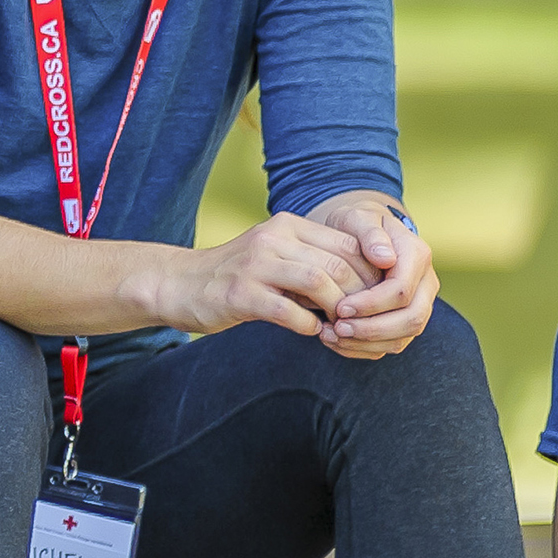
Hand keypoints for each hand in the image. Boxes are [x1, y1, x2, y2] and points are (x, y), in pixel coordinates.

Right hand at [140, 213, 378, 339]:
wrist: (179, 284)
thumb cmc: (237, 276)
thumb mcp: (277, 256)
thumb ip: (314, 261)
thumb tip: (367, 285)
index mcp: (288, 225)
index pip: (347, 243)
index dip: (370, 274)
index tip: (377, 298)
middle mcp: (273, 238)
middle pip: (338, 264)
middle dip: (360, 297)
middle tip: (364, 319)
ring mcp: (255, 265)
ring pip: (318, 282)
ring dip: (337, 310)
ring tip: (341, 327)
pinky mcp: (240, 294)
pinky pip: (289, 311)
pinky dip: (309, 325)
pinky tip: (313, 332)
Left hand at [312, 195, 434, 357]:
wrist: (360, 233)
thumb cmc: (356, 225)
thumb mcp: (358, 218)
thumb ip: (370, 234)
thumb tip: (386, 258)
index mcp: (417, 255)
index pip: (401, 291)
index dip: (371, 304)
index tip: (339, 307)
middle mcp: (425, 283)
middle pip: (411, 319)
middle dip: (372, 329)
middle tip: (336, 329)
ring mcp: (419, 304)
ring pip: (403, 337)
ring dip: (366, 343)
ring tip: (331, 336)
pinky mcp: (405, 321)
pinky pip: (391, 344)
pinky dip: (363, 349)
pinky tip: (336, 342)